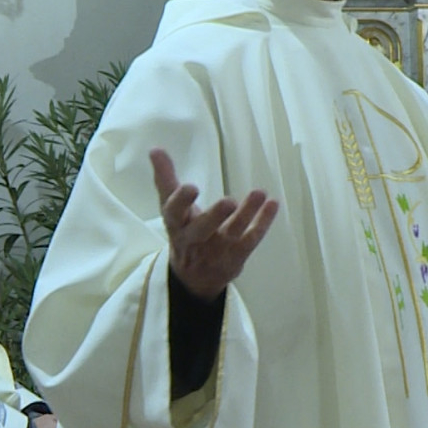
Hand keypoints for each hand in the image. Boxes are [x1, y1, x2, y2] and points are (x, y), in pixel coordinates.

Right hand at [151, 148, 280, 300]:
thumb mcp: (172, 209)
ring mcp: (217, 250)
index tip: (190, 187)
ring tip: (259, 193)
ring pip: (232, 233)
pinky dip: (263, 222)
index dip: (181, 201)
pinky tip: (273, 204)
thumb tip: (155, 149)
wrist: (193, 278)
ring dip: (246, 214)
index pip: (173, 213)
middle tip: (229, 201)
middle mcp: (194, 239)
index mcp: (176, 224)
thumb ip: (166, 179)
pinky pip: (251, 240)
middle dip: (215, 216)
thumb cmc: (184, 232)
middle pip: (202, 229)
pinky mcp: (236, 256)